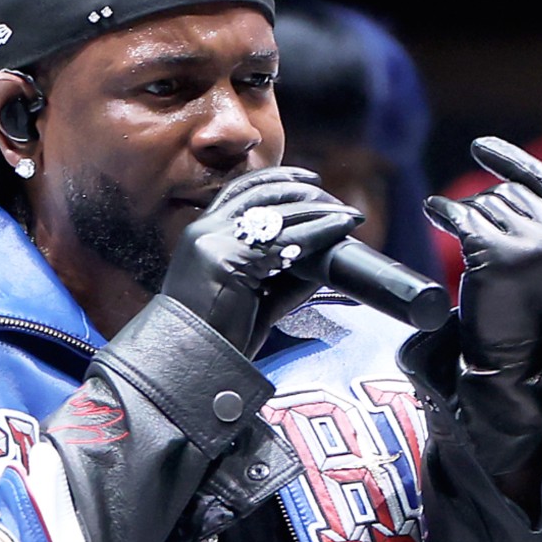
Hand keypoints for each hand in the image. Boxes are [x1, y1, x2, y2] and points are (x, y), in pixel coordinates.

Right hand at [161, 167, 360, 355]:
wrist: (194, 361)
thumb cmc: (220, 334)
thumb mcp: (252, 293)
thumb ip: (282, 270)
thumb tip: (322, 253)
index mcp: (202, 233)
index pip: (242, 190)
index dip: (278, 180)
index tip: (308, 180)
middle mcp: (204, 231)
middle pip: (262, 194)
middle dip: (304, 192)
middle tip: (337, 201)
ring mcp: (213, 242)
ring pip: (277, 214)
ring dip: (319, 212)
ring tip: (348, 216)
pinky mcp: (228, 259)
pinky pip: (285, 241)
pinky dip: (318, 233)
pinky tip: (338, 231)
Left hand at [423, 138, 541, 370]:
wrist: (518, 350)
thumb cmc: (534, 295)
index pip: (539, 177)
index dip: (508, 159)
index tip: (479, 147)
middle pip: (503, 192)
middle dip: (484, 209)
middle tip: (481, 242)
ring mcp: (528, 246)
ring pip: (481, 204)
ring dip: (466, 219)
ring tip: (472, 249)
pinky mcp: (496, 258)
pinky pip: (461, 217)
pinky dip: (442, 212)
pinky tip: (435, 212)